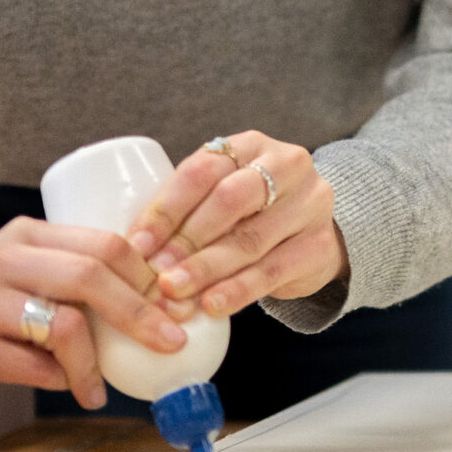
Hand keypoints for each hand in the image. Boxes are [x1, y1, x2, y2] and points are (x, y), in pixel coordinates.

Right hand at [0, 215, 185, 410]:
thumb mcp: (27, 268)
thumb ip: (76, 272)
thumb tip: (160, 303)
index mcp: (26, 233)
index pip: (102, 243)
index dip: (148, 275)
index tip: (175, 302)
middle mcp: (0, 259)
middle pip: (89, 276)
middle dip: (139, 313)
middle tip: (169, 341)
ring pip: (65, 326)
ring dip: (95, 363)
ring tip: (98, 386)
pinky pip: (37, 367)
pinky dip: (63, 380)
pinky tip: (68, 386)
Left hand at [126, 132, 344, 319]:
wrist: (310, 234)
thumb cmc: (249, 215)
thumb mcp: (221, 196)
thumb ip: (186, 212)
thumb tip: (130, 251)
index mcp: (251, 145)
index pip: (203, 169)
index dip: (167, 207)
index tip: (137, 243)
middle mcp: (287, 165)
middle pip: (231, 200)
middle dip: (187, 239)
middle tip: (155, 272)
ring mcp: (310, 204)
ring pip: (251, 239)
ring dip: (206, 269)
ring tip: (174, 292)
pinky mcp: (320, 245)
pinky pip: (274, 271)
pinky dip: (238, 290)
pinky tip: (212, 305)